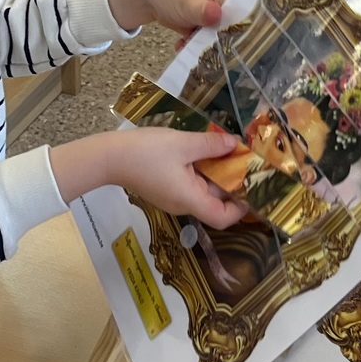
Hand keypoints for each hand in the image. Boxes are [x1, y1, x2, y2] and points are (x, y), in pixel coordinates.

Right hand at [51, 127, 243, 228]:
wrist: (108, 156)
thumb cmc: (145, 152)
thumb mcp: (183, 143)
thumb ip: (211, 145)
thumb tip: (234, 144)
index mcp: (190, 199)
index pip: (223, 218)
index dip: (242, 207)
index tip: (252, 186)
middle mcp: (183, 204)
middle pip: (215, 202)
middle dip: (232, 183)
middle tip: (245, 159)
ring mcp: (173, 197)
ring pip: (203, 190)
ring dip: (216, 173)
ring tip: (228, 150)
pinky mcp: (165, 188)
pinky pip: (190, 184)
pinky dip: (202, 170)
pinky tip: (205, 151)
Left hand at [106, 0, 235, 37]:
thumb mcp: (187, 2)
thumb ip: (204, 11)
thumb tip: (218, 16)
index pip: (244, 9)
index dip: (240, 27)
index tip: (230, 43)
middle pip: (233, 25)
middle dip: (221, 39)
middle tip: (209, 50)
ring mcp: (214, 12)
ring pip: (219, 34)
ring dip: (205, 44)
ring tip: (190, 46)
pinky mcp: (204, 23)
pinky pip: (206, 38)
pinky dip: (196, 44)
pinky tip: (183, 45)